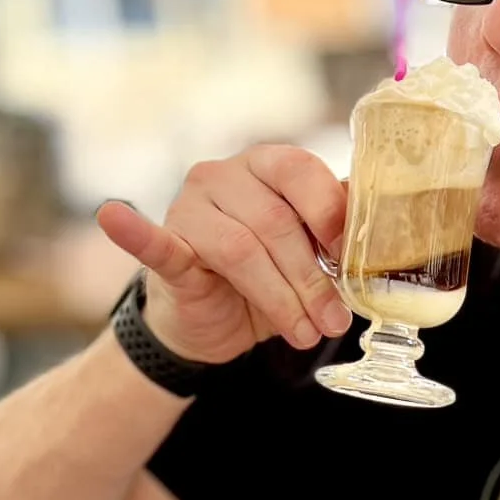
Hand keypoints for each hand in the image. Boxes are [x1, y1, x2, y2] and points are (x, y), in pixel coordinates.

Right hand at [96, 145, 352, 362]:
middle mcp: (224, 175)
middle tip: (333, 322)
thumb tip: (384, 218)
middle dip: (311, 279)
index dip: (332, 217)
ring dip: (279, 298)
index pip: (302, 172)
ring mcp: (189, 208)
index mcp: (267, 165)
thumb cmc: (268, 277)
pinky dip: (135, 232)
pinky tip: (114, 217)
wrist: (213, 322)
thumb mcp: (311, 254)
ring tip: (303, 334)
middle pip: (276, 222)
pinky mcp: (166, 247)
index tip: (353, 264)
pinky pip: (153, 239)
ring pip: (241, 249)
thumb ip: (337, 230)